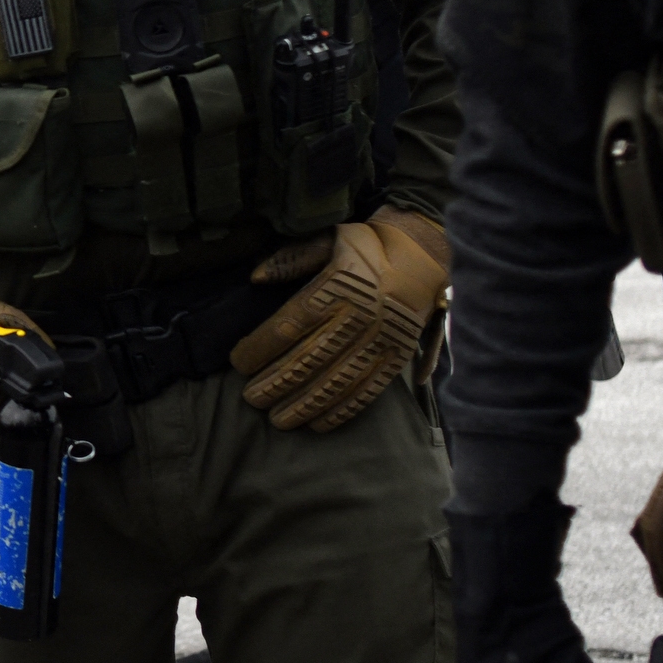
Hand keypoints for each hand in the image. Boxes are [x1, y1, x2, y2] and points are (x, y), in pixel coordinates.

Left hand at [229, 206, 449, 431]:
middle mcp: (360, 316)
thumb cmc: (366, 247)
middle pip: (309, 359)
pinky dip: (343, 410)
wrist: (423, 255)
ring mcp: (382, 339)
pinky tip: (319, 423)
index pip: (290, 323)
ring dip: (305, 405)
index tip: (238, 363)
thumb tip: (255, 278)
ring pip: (337, 381)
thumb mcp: (328, 239)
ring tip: (279, 420)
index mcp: (339, 285)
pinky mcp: (398, 355)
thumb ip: (291, 258)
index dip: (261, 347)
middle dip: (276, 383)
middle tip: (250, 399)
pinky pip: (369, 390)